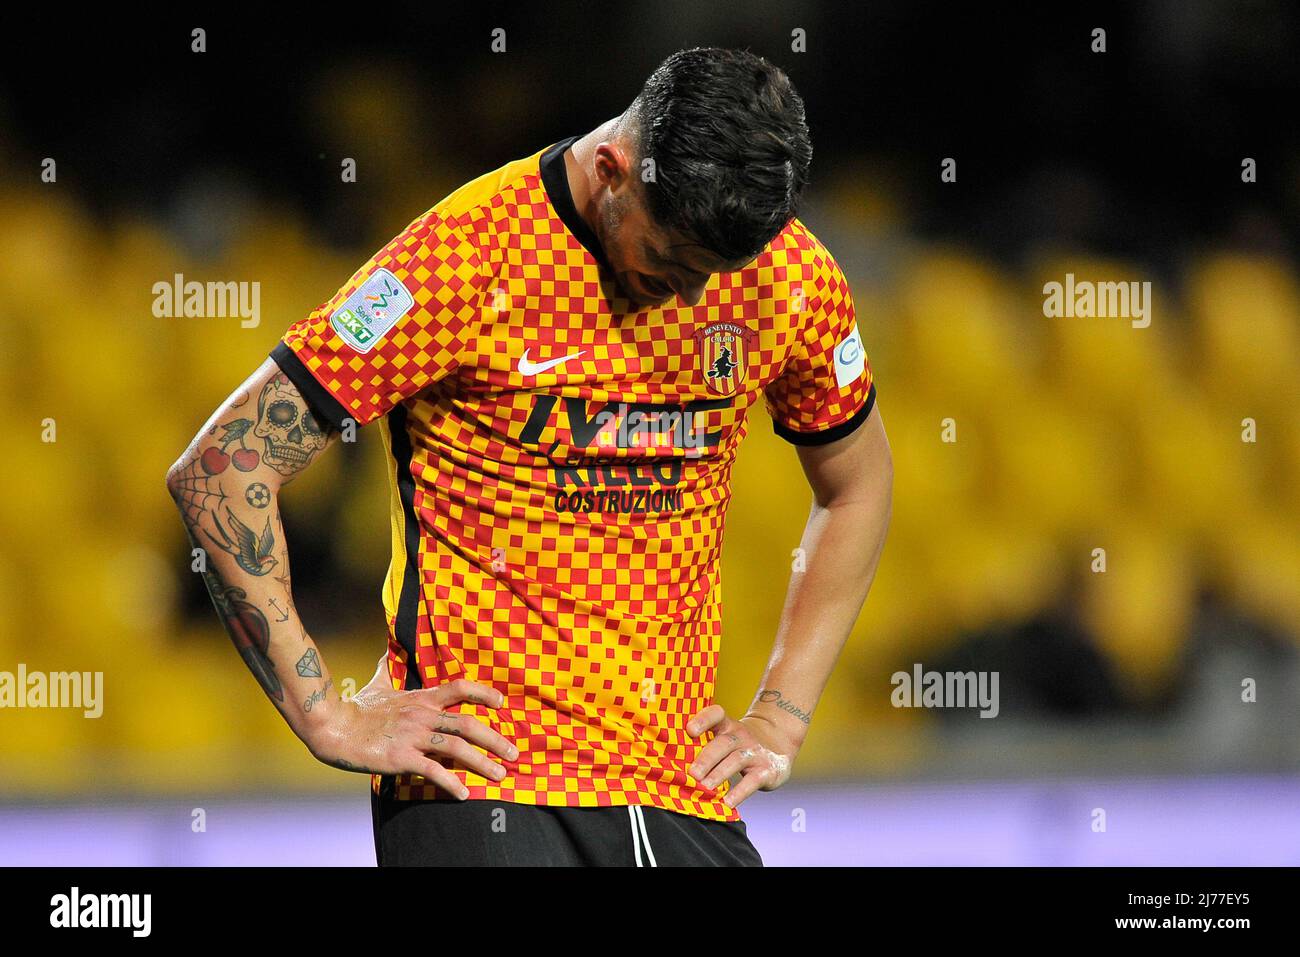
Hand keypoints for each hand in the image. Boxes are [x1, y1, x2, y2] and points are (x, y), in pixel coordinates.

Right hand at [310, 658, 516, 799]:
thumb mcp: (377, 684)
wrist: (333, 727)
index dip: (483, 694)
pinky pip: (433, 771)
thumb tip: (388, 648)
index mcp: (421, 698)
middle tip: (514, 752)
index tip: (502, 703)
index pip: (460, 688)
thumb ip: (387, 668)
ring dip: (483, 763)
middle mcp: (423, 715)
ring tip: (500, 775)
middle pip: (468, 724)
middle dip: (495, 739)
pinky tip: (464, 794)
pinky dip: (452, 784)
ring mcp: (414, 736)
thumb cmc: (356, 708)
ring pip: (457, 749)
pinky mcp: (402, 758)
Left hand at [686, 705, 795, 807]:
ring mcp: (755, 751)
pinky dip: (739, 792)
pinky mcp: (766, 770)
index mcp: (726, 725)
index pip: (716, 715)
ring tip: (705, 788)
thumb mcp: (724, 738)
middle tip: (692, 774)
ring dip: (719, 775)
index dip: (703, 720)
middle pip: (723, 743)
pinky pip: (752, 781)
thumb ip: (703, 745)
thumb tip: (670, 764)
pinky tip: (727, 803)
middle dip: (706, 758)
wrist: (776, 746)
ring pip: (736, 761)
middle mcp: (741, 735)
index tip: (689, 730)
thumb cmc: (736, 746)